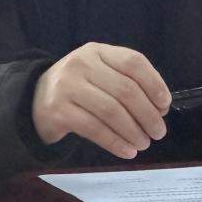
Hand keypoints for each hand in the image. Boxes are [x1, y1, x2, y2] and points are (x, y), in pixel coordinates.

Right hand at [32, 43, 170, 159]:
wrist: (36, 99)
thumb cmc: (79, 87)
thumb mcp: (99, 73)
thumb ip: (126, 82)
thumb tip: (159, 108)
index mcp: (97, 51)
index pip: (133, 62)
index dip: (154, 83)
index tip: (165, 105)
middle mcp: (81, 64)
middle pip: (125, 90)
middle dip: (147, 114)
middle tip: (158, 132)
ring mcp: (67, 86)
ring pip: (111, 111)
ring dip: (133, 131)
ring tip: (144, 143)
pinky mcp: (58, 111)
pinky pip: (95, 129)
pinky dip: (115, 142)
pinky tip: (127, 151)